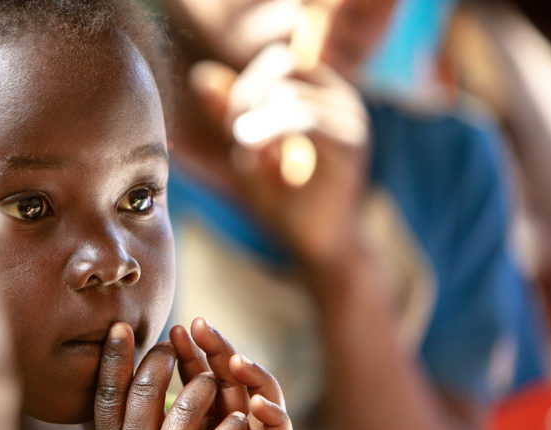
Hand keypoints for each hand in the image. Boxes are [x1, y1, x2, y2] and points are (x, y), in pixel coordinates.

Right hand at [78, 322, 249, 429]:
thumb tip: (102, 427)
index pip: (107, 394)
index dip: (114, 358)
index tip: (121, 329)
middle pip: (144, 393)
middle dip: (159, 359)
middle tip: (172, 337)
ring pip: (184, 413)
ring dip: (203, 386)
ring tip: (216, 369)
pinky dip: (231, 428)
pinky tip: (244, 413)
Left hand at [170, 319, 292, 429]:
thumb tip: (106, 405)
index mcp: (199, 425)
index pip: (194, 376)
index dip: (183, 353)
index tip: (165, 331)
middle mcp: (228, 429)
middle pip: (227, 377)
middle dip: (214, 348)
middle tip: (200, 325)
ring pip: (260, 397)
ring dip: (250, 374)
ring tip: (234, 358)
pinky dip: (273, 417)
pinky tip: (256, 403)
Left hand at [188, 45, 369, 272]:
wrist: (319, 248)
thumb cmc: (287, 203)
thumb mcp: (249, 151)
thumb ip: (230, 113)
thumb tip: (200, 74)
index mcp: (322, 94)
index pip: (279, 60)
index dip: (246, 84)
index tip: (232, 125)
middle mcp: (342, 98)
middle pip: (283, 64)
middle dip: (247, 96)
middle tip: (238, 138)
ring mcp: (350, 118)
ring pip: (288, 91)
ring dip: (256, 121)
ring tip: (251, 154)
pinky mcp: (348, 144)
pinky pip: (304, 118)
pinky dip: (271, 131)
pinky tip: (259, 156)